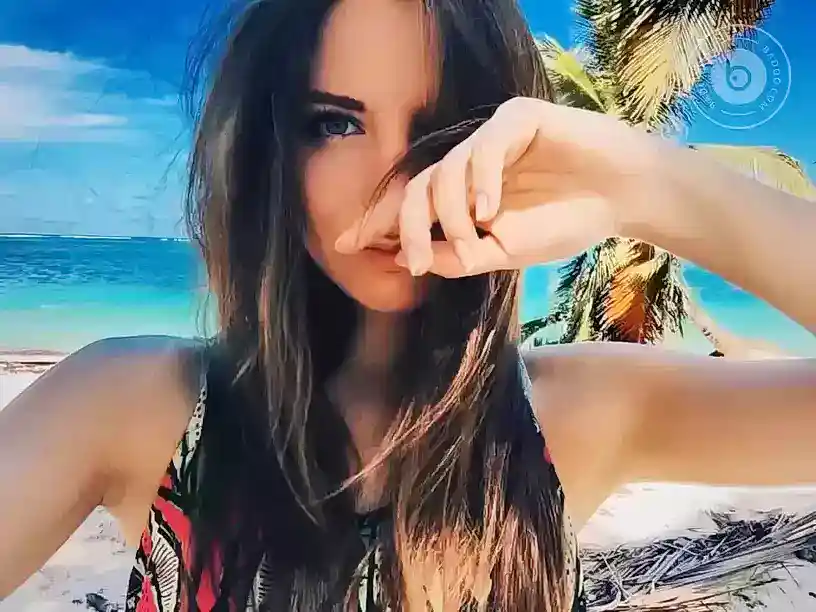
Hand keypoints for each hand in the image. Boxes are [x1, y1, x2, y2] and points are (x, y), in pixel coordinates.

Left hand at [335, 97, 658, 276]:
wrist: (623, 198)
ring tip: (478, 238)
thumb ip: (459, 255)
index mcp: (464, 194)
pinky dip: (482, 181)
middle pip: (418, 187)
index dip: (378, 222)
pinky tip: (490, 212)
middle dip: (411, 227)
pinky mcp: (517, 118)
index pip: (412, 205)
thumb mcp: (506, 252)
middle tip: (416, 262)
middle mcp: (470, 164)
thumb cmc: (567, 223)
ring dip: (453, 212)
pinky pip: (484, 148)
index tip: (345, 245)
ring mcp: (491, 139)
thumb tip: (406, 258)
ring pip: (447, 171)